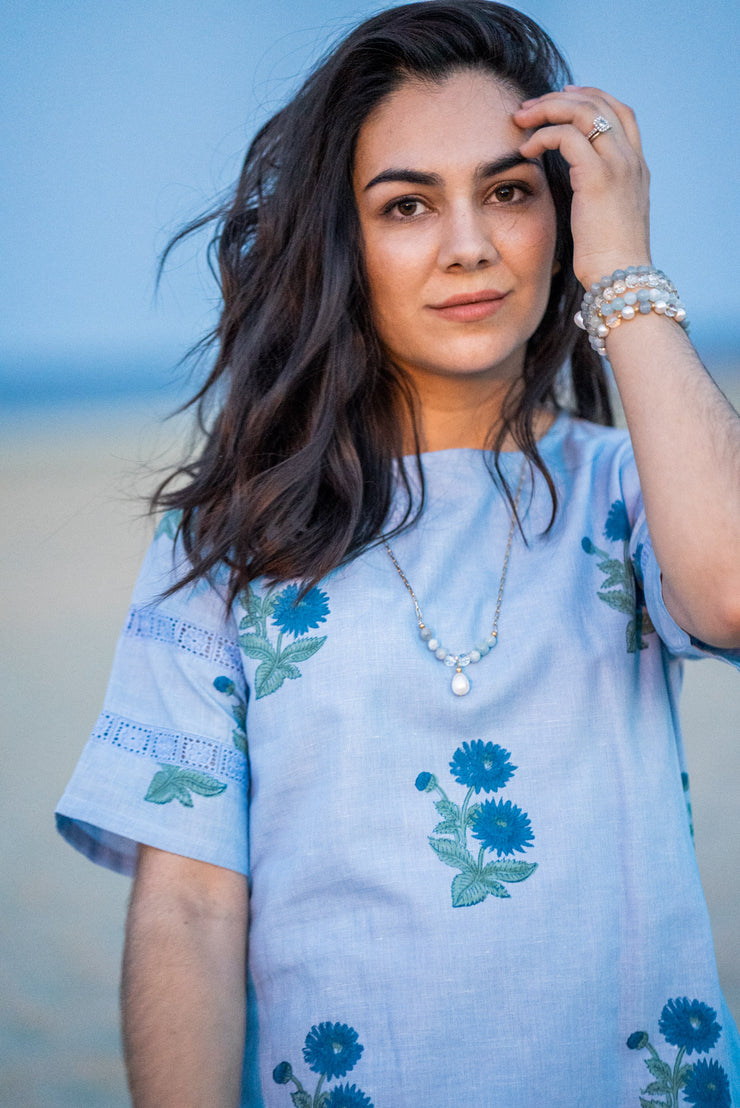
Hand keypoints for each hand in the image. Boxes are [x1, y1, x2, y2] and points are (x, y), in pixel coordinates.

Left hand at [514, 87, 650, 289]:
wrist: (620, 277)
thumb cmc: (608, 259)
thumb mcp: (609, 218)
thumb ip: (599, 193)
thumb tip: (579, 189)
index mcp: (636, 166)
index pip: (619, 111)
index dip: (591, 97)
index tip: (561, 98)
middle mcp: (630, 159)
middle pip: (598, 103)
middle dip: (560, 98)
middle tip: (529, 107)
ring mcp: (617, 165)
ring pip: (581, 112)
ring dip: (546, 110)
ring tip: (521, 121)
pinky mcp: (597, 178)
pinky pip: (566, 137)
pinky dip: (542, 136)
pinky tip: (526, 151)